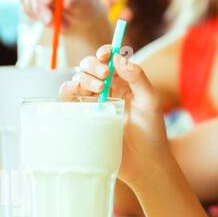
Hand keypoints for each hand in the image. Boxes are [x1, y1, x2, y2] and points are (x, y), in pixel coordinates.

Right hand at [19, 0, 114, 55]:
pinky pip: (23, 1)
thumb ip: (77, 0)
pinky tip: (48, 21)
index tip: (47, 1)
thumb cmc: (84, 6)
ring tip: (56, 24)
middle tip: (50, 20)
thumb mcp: (86, 5)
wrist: (77, 15)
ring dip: (38, 11)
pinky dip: (34, 14)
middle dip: (40, 2)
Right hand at [62, 45, 168, 186]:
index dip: (105, 53)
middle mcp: (106, 91)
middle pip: (90, 68)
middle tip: (104, 74)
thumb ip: (139, 79)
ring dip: (82, 78)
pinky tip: (74, 93)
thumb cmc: (151, 132)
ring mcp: (92, 105)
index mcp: (124, 83)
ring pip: (77, 81)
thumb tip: (121, 58)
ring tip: (96, 88)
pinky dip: (66, 92)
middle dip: (92, 65)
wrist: (143, 163)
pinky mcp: (81, 119)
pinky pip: (67, 101)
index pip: (110, 61)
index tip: (105, 55)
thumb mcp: (150, 102)